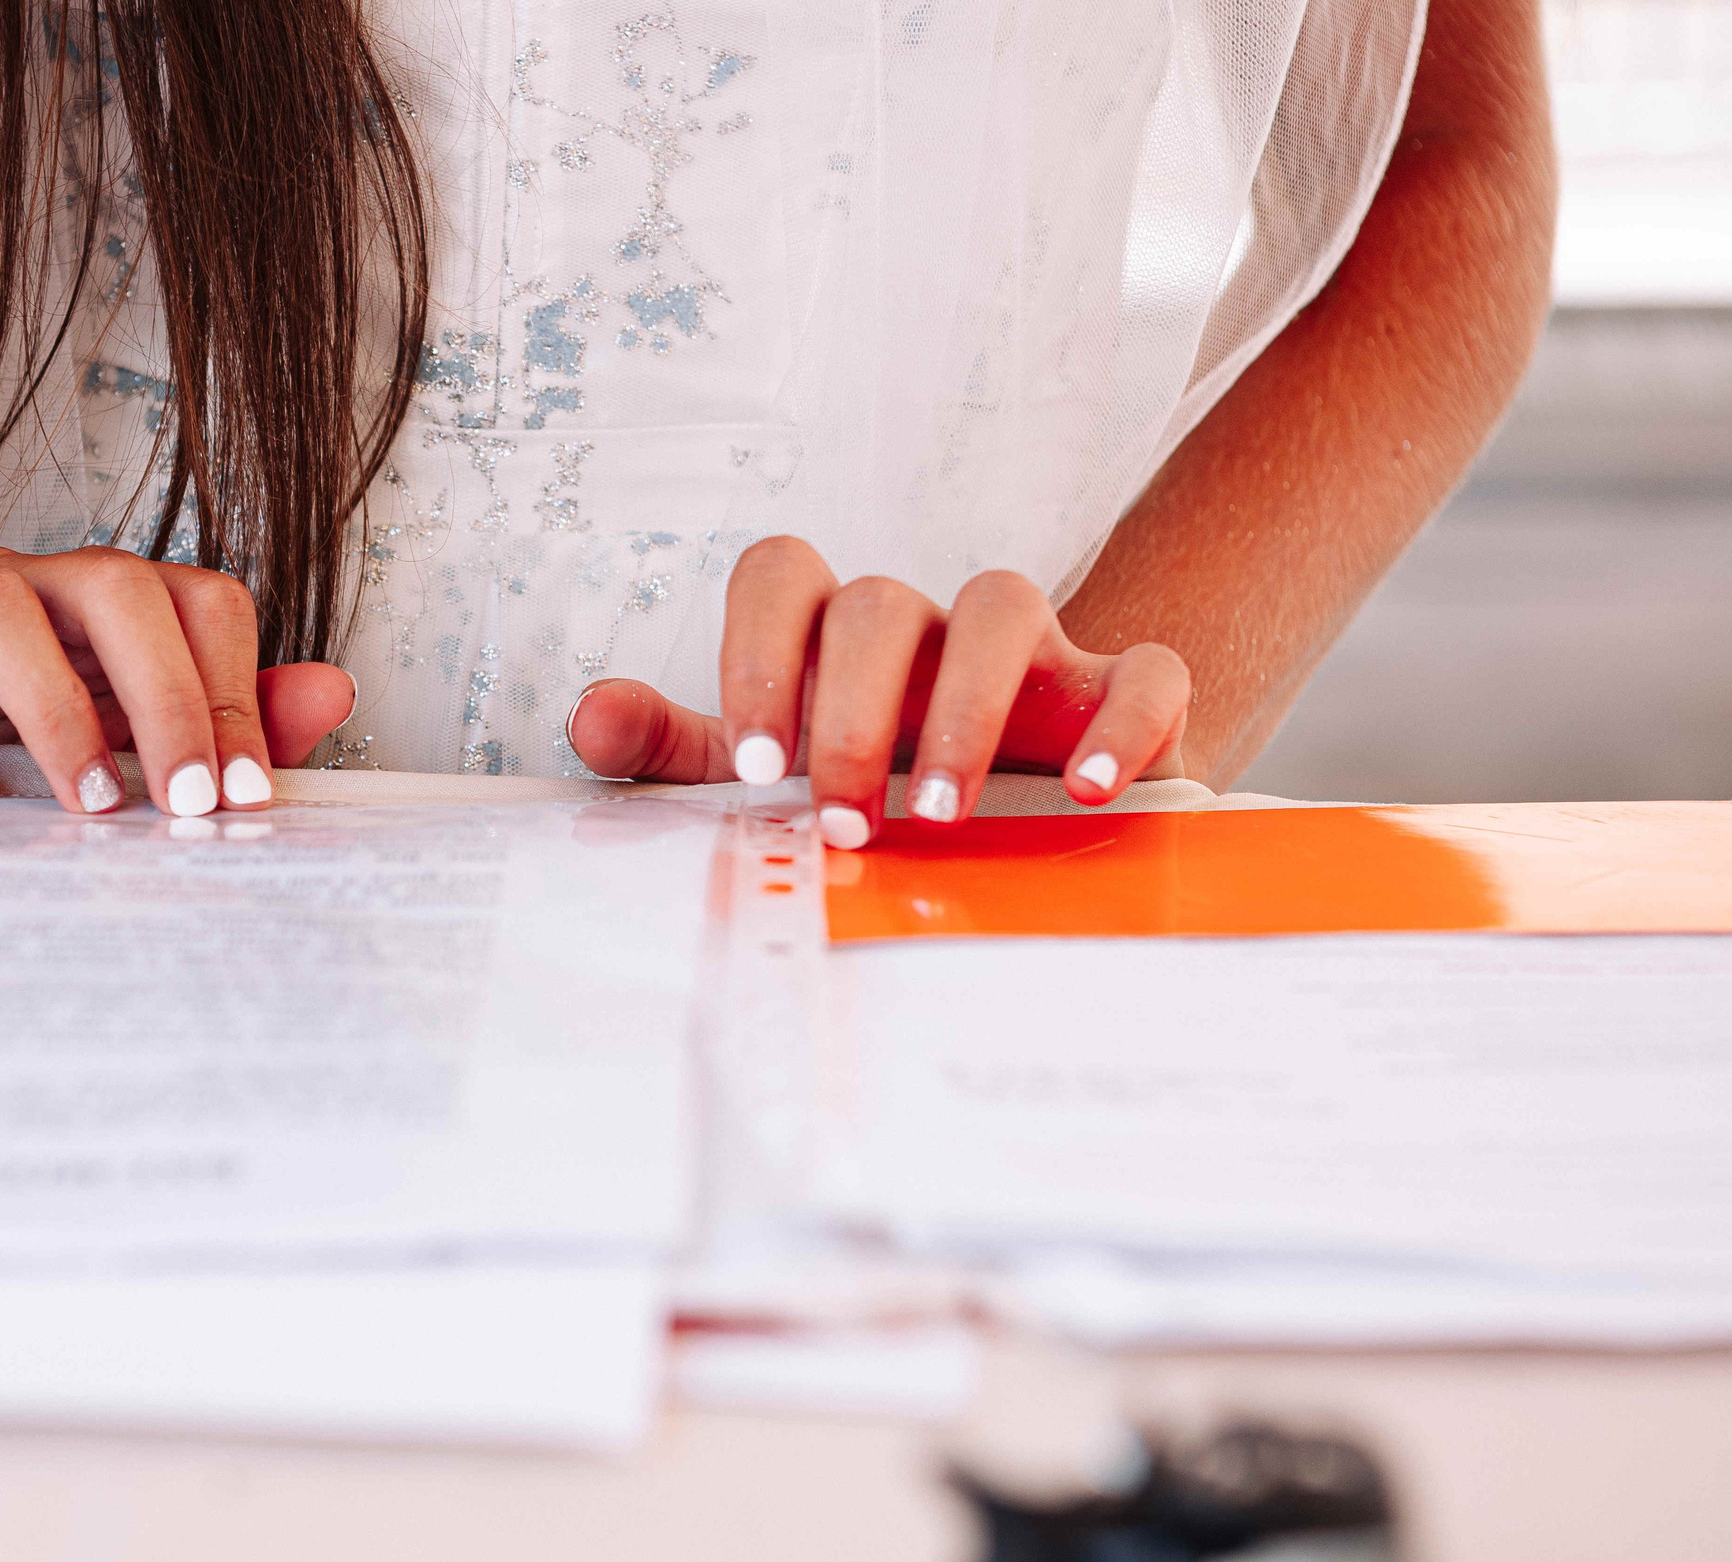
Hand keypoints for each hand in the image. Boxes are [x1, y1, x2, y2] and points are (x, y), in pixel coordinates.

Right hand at [0, 546, 356, 810]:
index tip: (244, 799)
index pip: (193, 601)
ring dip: (55, 707)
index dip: (232, 691)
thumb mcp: (103, 754)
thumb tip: (333, 694)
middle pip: (110, 585)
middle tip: (188, 805)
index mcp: (88, 610)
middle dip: (166, 694)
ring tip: (89, 802)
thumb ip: (217, 727)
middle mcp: (11, 588)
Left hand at [566, 538, 1189, 844]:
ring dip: (967, 710)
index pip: (782, 575)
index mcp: (833, 634)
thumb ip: (675, 748)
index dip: (758, 657)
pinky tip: (1089, 790)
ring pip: (1003, 604)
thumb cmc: (871, 782)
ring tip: (942, 814)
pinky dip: (1122, 721)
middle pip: (882, 602)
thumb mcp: (764, 774)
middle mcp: (927, 623)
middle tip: (841, 816)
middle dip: (852, 712)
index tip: (754, 767)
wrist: (1016, 814)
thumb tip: (590, 716)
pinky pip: (1141, 671)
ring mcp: (1029, 647)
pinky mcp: (1116, 691)